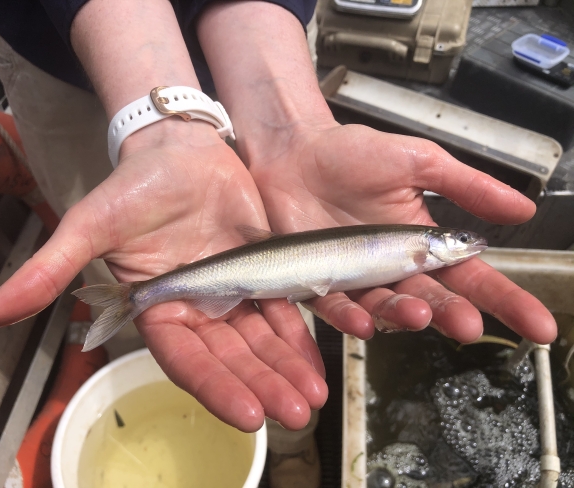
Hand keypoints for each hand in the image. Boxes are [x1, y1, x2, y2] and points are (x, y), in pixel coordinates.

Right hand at [0, 122, 326, 431]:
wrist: (180, 149)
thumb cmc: (134, 185)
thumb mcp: (92, 225)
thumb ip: (50, 269)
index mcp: (157, 309)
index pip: (186, 360)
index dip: (216, 388)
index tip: (248, 416)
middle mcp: (196, 309)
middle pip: (232, 359)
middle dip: (262, 387)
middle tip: (296, 415)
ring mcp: (231, 294)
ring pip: (261, 342)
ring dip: (286, 371)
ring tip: (313, 400)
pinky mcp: (260, 272)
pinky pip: (282, 311)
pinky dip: (299, 337)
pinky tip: (319, 362)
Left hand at [249, 123, 556, 343]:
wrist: (294, 149)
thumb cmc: (352, 153)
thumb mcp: (418, 161)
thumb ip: (466, 186)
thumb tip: (524, 209)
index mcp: (422, 242)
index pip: (471, 277)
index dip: (505, 301)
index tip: (539, 324)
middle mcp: (392, 267)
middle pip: (431, 299)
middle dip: (453, 314)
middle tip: (469, 326)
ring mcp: (354, 277)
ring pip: (385, 308)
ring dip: (404, 317)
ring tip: (422, 317)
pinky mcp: (316, 281)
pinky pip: (334, 306)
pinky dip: (348, 316)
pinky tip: (364, 322)